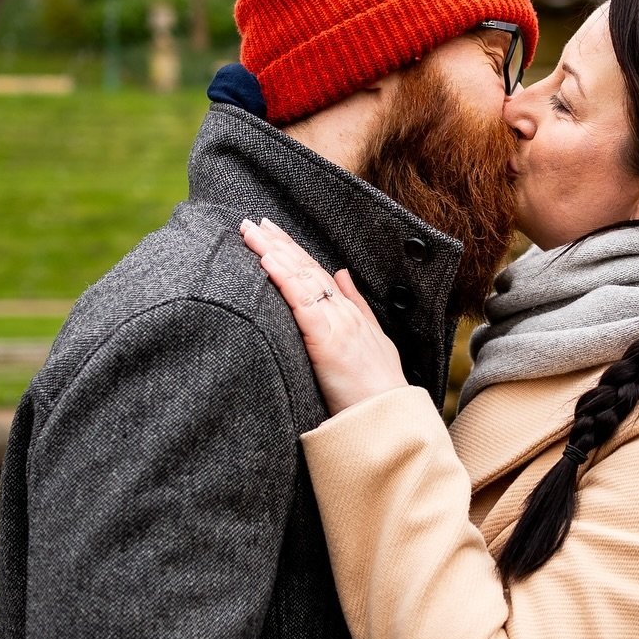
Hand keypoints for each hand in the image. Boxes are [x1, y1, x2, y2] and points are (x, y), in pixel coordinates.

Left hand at [240, 217, 408, 413]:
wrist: (387, 417)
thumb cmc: (376, 388)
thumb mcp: (372, 338)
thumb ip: (356, 304)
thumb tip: (342, 273)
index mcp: (350, 312)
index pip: (316, 271)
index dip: (293, 249)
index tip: (271, 232)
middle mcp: (343, 311)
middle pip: (305, 268)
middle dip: (277, 242)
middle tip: (251, 221)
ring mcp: (336, 322)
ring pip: (301, 277)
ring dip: (274, 252)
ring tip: (251, 233)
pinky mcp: (326, 339)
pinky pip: (301, 301)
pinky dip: (283, 278)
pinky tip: (267, 261)